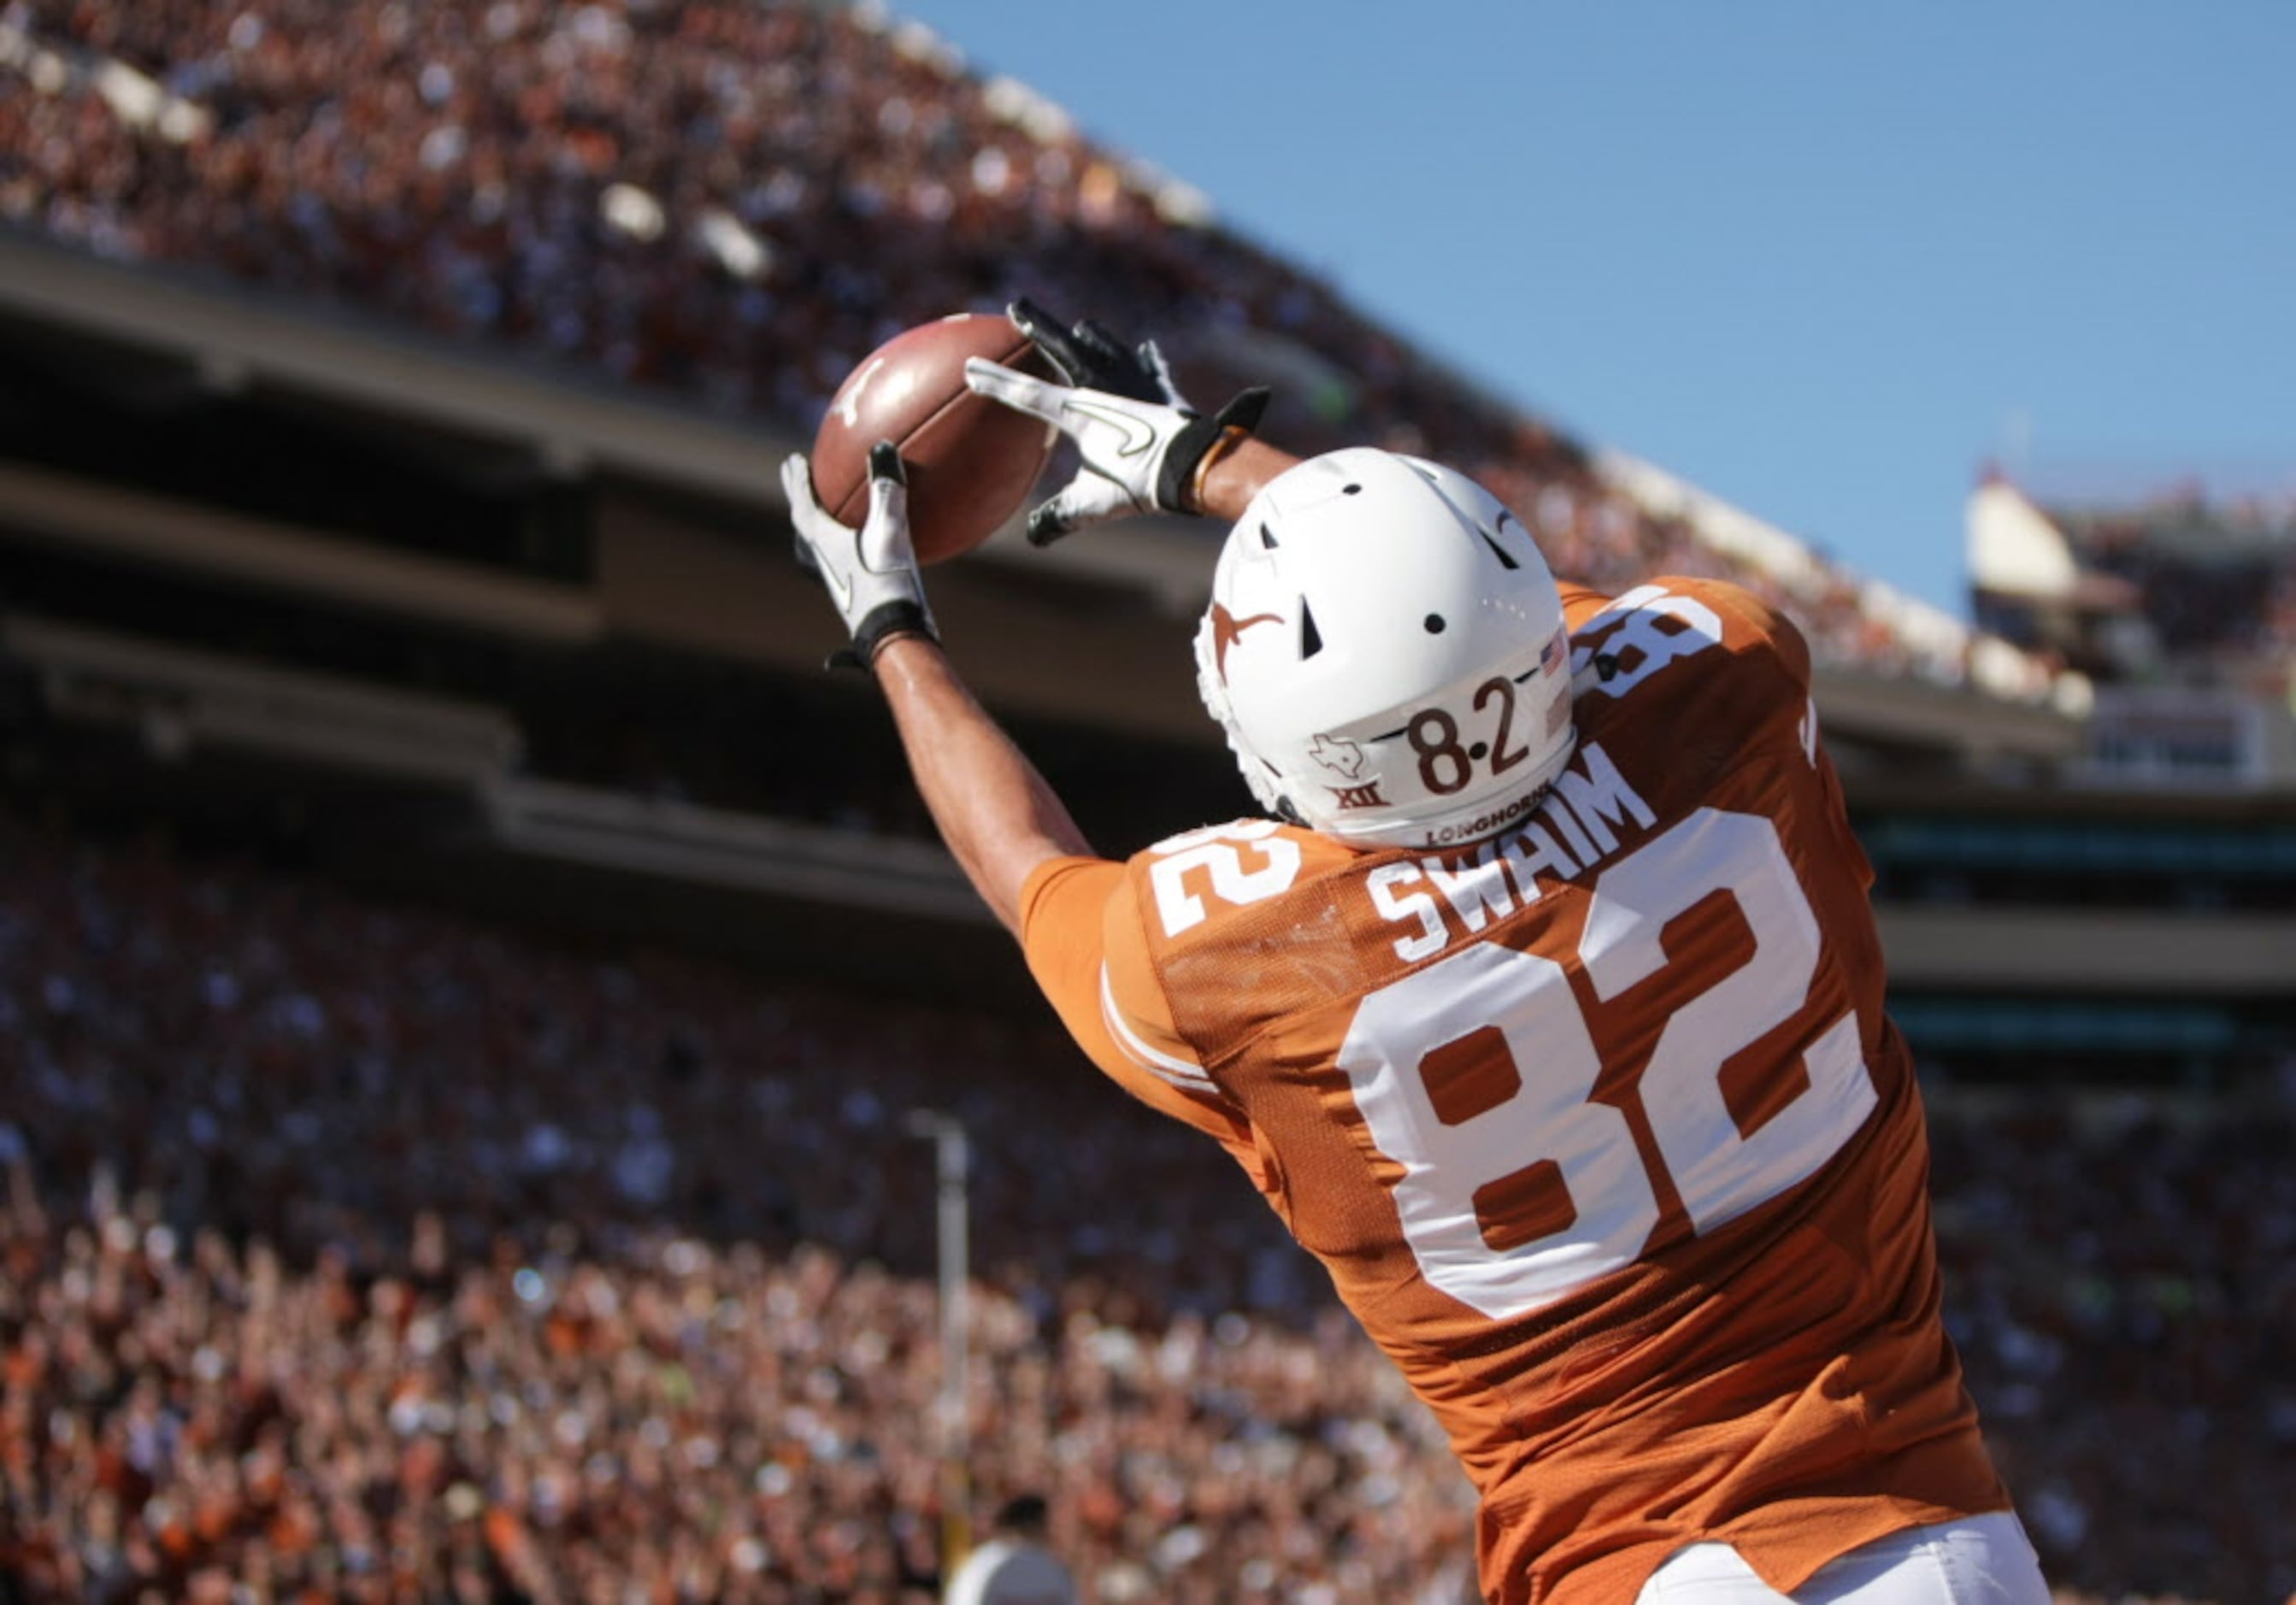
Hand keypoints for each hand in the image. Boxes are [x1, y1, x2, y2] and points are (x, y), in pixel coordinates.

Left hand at [783, 443, 935, 670]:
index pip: (802, 506)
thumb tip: (882, 447)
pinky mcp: (854, 593)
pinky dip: (842, 545)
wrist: (893, 634)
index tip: (793, 461)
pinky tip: (862, 548)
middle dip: (798, 499)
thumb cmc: (886, 583)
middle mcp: (823, 561)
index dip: (798, 481)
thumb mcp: (889, 532)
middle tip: (793, 477)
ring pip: (814, 547)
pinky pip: (839, 560)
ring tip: (818, 513)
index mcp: (822, 544)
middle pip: (801, 524)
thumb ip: (886, 490)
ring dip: (812, 525)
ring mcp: (837, 580)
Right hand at [964, 301, 1268, 544]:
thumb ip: (1061, 517)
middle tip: (1017, 306)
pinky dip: (1147, 361)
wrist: (1196, 467)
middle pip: (1063, 347)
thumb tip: (1036, 536)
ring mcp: (1135, 383)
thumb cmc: (1142, 484)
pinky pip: (1151, 368)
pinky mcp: (1164, 392)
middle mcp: (1103, 387)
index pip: (1028, 394)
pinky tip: (1146, 349)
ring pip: (1106, 347)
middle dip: (1037, 326)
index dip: (996, 382)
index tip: (970, 367)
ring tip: (1081, 328)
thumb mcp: (1094, 504)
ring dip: (1092, 338)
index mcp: (1079, 411)